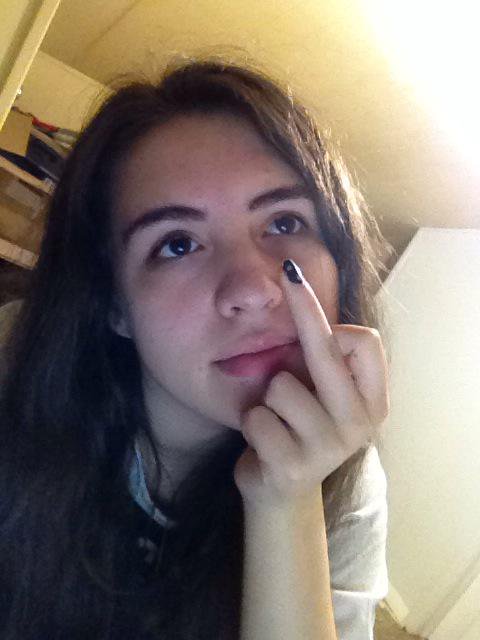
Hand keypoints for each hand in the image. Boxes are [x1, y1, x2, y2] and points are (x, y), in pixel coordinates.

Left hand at [233, 259, 389, 508]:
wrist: (280, 488)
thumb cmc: (300, 426)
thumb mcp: (322, 392)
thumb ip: (325, 359)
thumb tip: (301, 288)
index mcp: (373, 402)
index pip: (365, 342)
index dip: (332, 319)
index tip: (302, 291)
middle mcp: (359, 424)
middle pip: (326, 351)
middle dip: (304, 308)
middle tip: (287, 269)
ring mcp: (328, 448)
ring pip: (282, 385)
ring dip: (268, 395)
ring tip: (277, 416)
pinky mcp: (292, 466)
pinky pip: (257, 416)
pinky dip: (252, 422)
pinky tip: (264, 440)